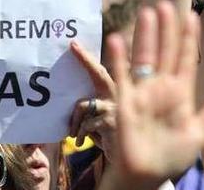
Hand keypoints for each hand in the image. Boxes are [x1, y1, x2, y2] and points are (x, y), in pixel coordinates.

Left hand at [69, 41, 117, 158]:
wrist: (131, 160)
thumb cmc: (116, 139)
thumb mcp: (105, 122)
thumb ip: (95, 110)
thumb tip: (74, 107)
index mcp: (119, 94)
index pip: (101, 71)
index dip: (86, 58)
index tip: (73, 44)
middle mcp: (121, 95)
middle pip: (98, 73)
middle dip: (85, 59)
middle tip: (72, 46)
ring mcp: (117, 107)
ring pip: (83, 104)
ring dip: (74, 121)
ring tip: (74, 134)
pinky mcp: (111, 121)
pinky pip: (85, 123)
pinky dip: (80, 134)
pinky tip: (82, 142)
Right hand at [104, 1, 203, 187]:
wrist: (146, 177)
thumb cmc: (171, 158)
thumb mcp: (197, 135)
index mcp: (181, 93)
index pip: (186, 59)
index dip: (189, 38)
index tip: (193, 16)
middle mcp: (161, 87)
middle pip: (165, 51)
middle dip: (167, 28)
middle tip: (167, 2)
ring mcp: (143, 92)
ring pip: (145, 57)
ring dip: (147, 35)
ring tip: (148, 11)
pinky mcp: (125, 101)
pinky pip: (122, 75)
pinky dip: (119, 58)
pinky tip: (117, 39)